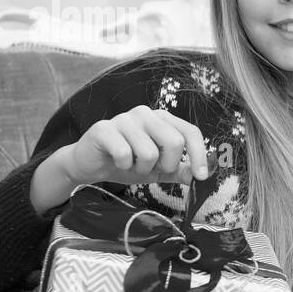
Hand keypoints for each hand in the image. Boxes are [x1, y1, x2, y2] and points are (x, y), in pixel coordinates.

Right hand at [63, 105, 210, 187]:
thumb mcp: (159, 169)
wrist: (91, 165)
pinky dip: (123, 166)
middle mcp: (146, 114)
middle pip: (175, 142)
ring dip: (141, 168)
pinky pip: (124, 153)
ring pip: (149, 152)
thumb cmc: (128, 163)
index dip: (199, 155)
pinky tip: (116, 162)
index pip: (190, 132)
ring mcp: (124, 119)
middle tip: (152, 169)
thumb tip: (202, 177)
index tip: (201, 177)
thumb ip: (181, 170)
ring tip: (130, 165)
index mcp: (163, 119)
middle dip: (166, 165)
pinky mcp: (104, 128)